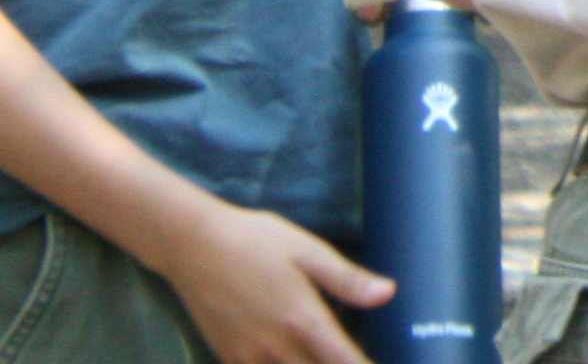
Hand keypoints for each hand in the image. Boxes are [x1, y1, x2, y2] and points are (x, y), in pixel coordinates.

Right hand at [155, 199, 388, 363]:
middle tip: (350, 359)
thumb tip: (388, 293)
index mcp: (303, 321)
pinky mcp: (228, 356)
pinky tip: (292, 359)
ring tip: (323, 358)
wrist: (193, 247)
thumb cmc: (256, 242)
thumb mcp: (309, 252)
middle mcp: (276, 347)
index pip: (342, 361)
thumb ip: (348, 280)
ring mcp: (248, 357)